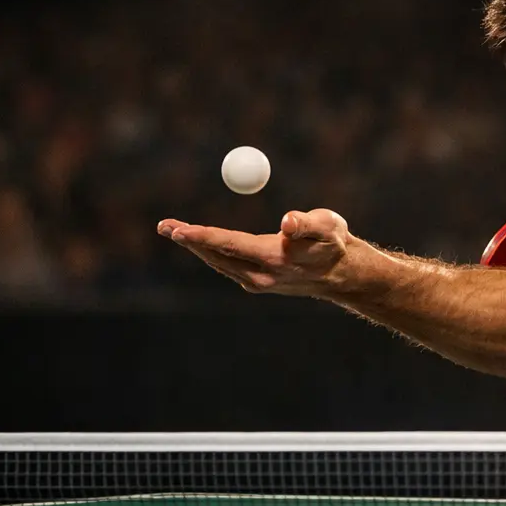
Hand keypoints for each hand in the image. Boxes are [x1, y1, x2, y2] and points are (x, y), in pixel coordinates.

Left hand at [157, 208, 358, 296]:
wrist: (342, 274)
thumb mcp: (329, 226)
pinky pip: (225, 265)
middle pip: (216, 256)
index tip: (178, 230)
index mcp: (275, 259)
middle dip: (189, 240)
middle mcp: (261, 275)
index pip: (230, 245)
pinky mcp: (255, 283)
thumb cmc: (335, 242)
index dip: (203, 237)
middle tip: (163, 225)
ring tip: (173, 230)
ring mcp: (256, 282)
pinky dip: (211, 251)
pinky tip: (202, 241)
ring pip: (218, 262)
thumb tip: (287, 222)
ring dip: (195, 246)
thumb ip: (307, 223)